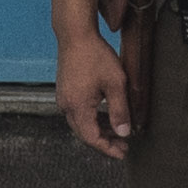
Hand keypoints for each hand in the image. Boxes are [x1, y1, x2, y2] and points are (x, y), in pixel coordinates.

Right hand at [58, 27, 135, 164]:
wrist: (75, 35)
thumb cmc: (95, 56)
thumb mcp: (115, 83)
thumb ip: (120, 110)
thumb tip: (124, 132)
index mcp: (78, 107)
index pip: (92, 138)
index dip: (108, 148)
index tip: (123, 153)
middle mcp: (66, 106)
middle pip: (84, 134)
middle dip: (104, 141)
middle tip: (123, 145)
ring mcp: (63, 99)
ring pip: (80, 124)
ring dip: (98, 130)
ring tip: (117, 130)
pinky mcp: (65, 91)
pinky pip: (77, 113)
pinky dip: (91, 119)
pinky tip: (105, 115)